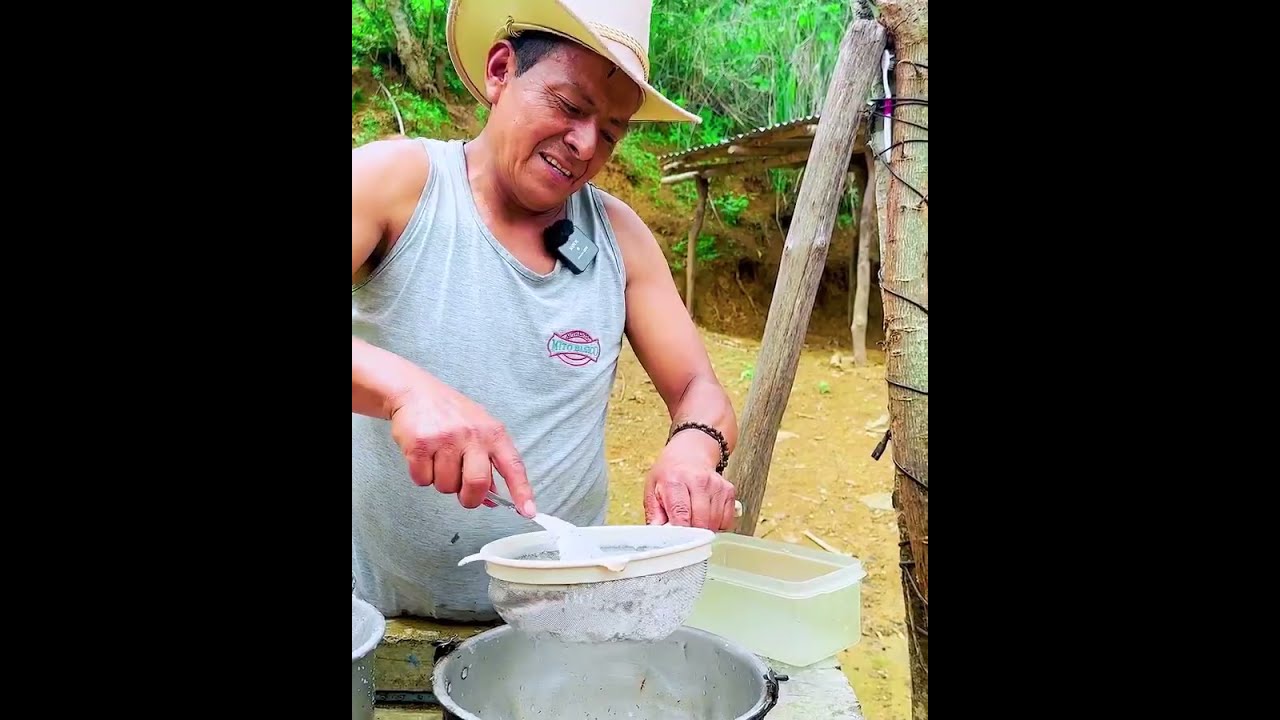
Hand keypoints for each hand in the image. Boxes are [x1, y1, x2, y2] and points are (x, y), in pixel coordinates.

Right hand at [388, 381, 535, 516]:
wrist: (415, 392)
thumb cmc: (451, 415)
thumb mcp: (478, 432)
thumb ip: (489, 464)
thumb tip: (493, 498)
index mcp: (493, 433)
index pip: (513, 466)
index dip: (521, 490)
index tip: (528, 511)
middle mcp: (473, 435)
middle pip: (477, 483)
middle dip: (470, 498)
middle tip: (463, 495)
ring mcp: (446, 439)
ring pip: (446, 486)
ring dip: (442, 483)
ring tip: (439, 460)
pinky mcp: (421, 444)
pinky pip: (423, 479)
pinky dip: (421, 476)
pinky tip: (423, 457)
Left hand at [644, 432, 735, 529]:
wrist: (690, 454)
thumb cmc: (670, 474)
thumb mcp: (652, 489)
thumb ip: (654, 514)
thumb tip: (657, 535)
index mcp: (675, 481)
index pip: (681, 514)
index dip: (680, 533)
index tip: (677, 541)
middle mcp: (698, 481)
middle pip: (701, 522)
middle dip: (692, 534)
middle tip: (684, 532)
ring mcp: (716, 485)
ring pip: (715, 523)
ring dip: (704, 529)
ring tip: (694, 519)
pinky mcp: (728, 490)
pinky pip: (726, 520)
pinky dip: (717, 524)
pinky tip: (707, 515)